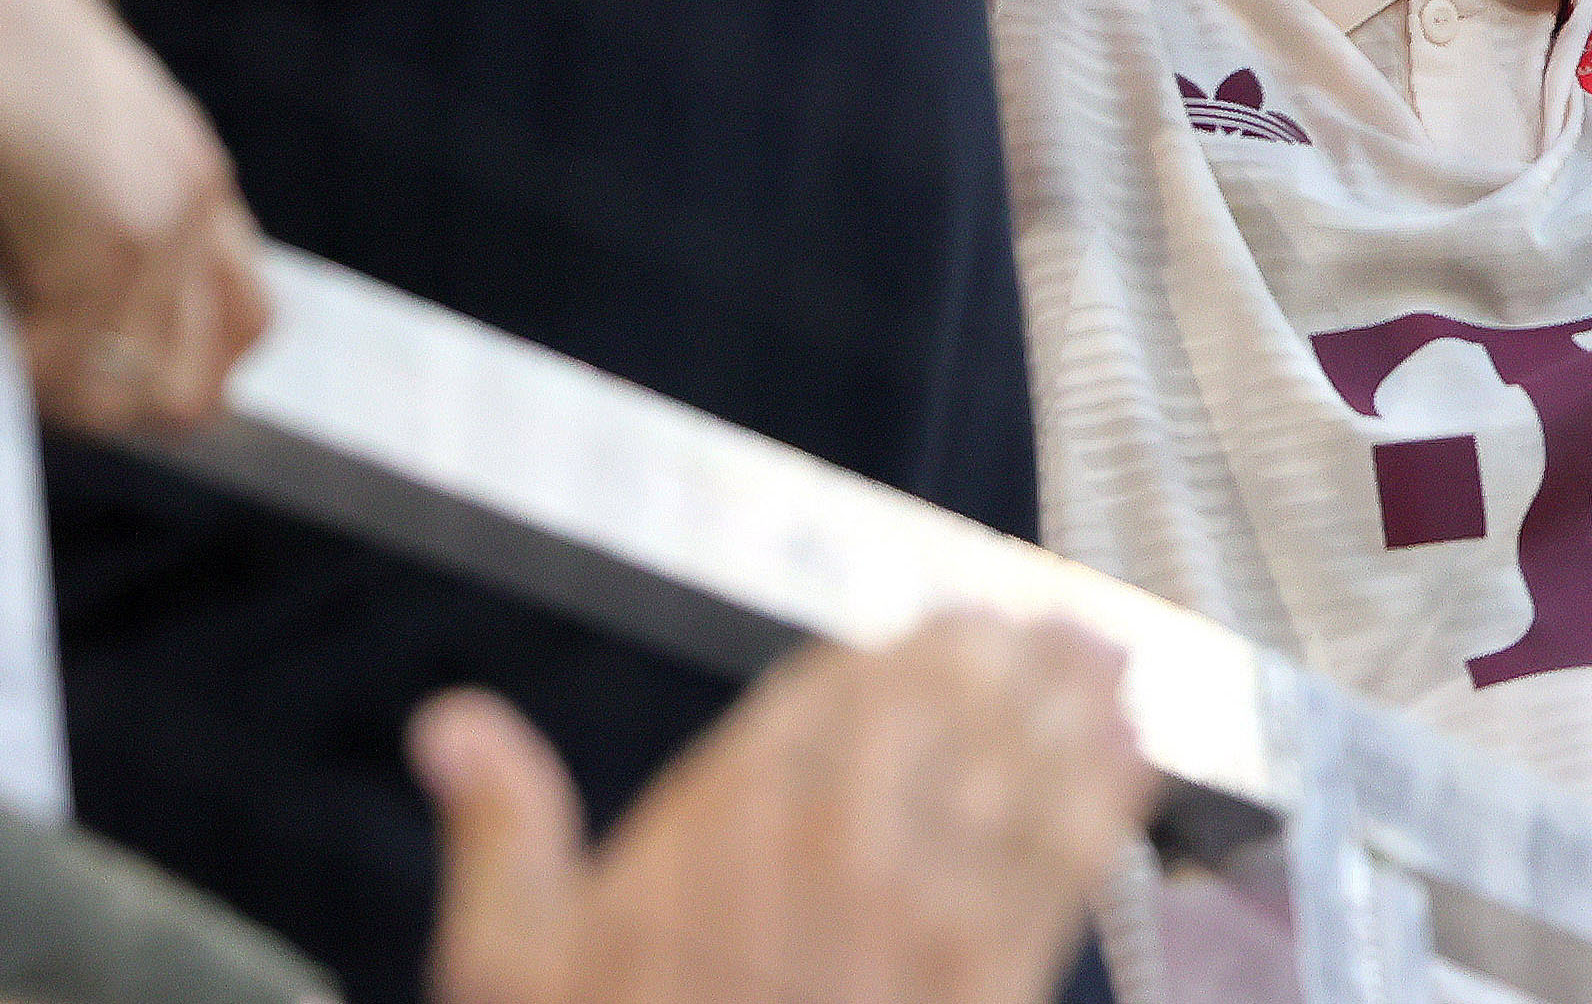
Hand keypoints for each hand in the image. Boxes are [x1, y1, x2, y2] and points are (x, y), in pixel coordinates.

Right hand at [0, 0, 270, 431]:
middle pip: (192, 385)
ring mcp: (160, 222)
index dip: (163, 369)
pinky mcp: (108, 240)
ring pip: (125, 392)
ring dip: (45, 384)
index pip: (241, 324)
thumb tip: (18, 320)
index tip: (76, 371)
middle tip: (8, 351)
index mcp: (185, 166)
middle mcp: (194, 195)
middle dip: (102, 396)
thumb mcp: (23, 133)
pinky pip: (59, 369)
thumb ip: (52, 218)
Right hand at [416, 614, 1146, 1003]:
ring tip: (1105, 660)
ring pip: (1010, 772)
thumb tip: (453, 724)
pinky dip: (1107, 795)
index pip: (823, 704)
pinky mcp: (990, 984)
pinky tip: (1138, 755)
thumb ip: (504, 838)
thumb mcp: (511, 971)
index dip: (890, 660)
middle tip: (1042, 623)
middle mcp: (830, 853)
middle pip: (934, 719)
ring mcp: (920, 919)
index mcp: (720, 831)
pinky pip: (1065, 864)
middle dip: (995, 665)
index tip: (936, 627)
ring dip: (1066, 708)